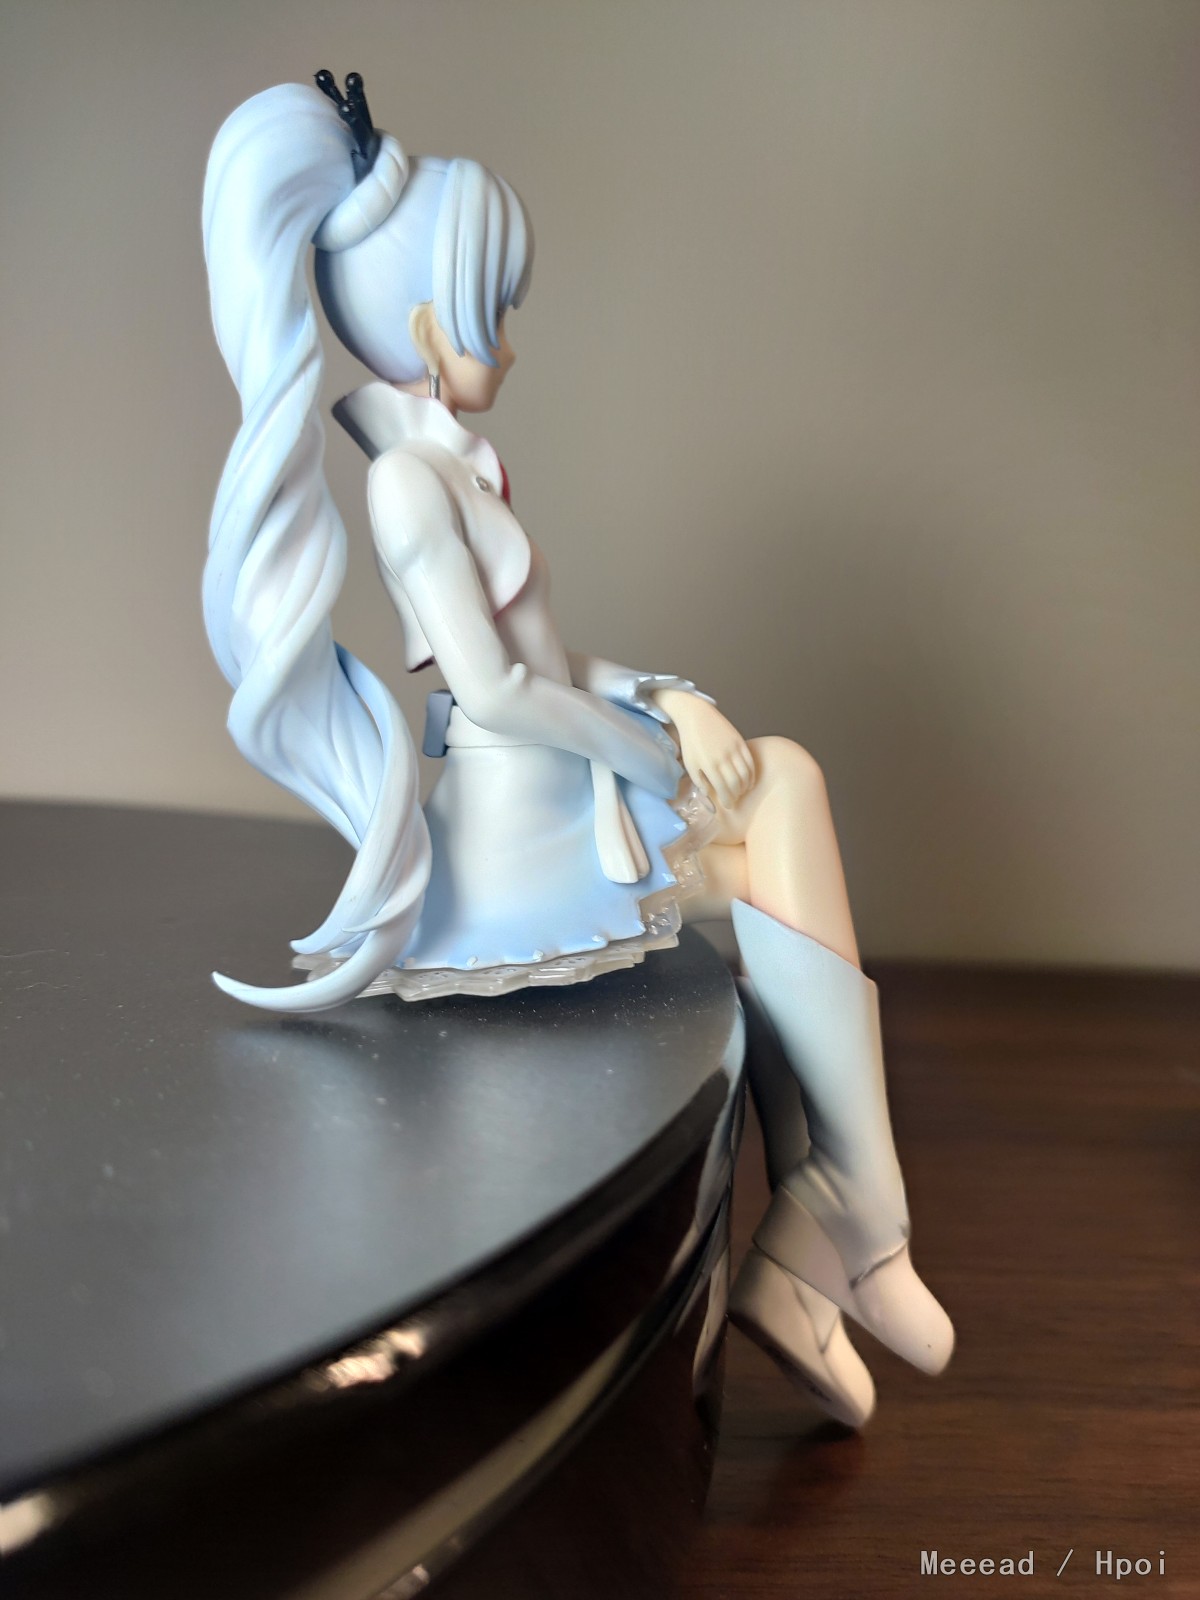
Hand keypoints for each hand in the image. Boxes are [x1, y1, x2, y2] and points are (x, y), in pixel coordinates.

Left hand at [653, 691, 754, 809]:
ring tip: (742, 791)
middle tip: (735, 799)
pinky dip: (752, 773)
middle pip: (737, 783)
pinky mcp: (740, 741)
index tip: (728, 805)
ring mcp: (733, 749)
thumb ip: (699, 781)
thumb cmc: (691, 742)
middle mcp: (723, 758)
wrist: (696, 716)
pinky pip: (750, 762)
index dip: (728, 800)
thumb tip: (709, 794)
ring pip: (746, 773)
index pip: (724, 789)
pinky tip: (749, 780)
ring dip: (746, 786)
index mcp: (709, 765)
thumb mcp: (690, 764)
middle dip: (737, 795)